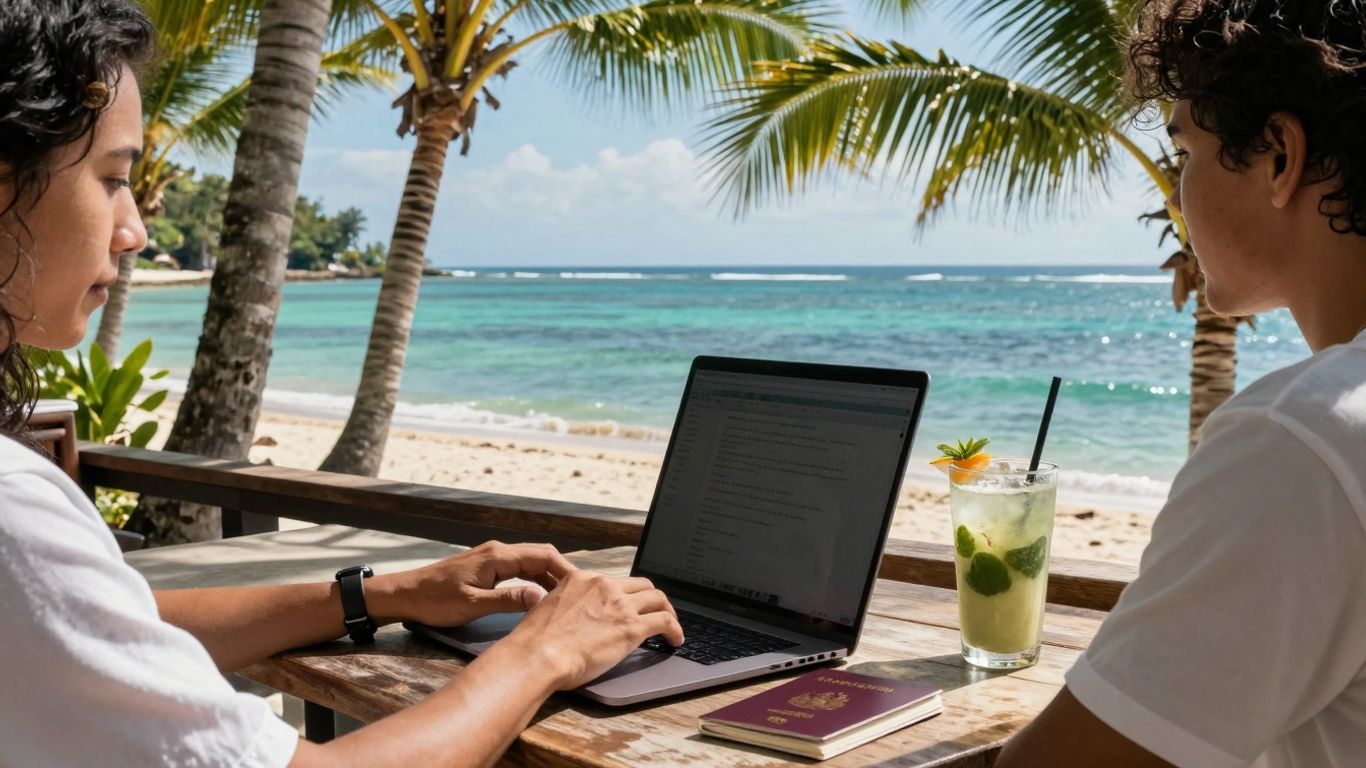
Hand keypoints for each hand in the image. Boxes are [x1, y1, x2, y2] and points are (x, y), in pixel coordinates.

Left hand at [374, 541, 574, 627]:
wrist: (406, 594)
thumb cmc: (435, 601)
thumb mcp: (472, 605)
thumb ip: (508, 600)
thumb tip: (541, 598)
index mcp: (498, 556)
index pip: (542, 555)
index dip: (565, 569)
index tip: (582, 586)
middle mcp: (498, 551)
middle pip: (539, 555)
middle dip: (561, 572)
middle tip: (579, 594)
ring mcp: (492, 557)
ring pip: (530, 562)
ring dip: (548, 576)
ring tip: (565, 598)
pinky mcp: (487, 567)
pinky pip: (518, 568)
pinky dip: (533, 579)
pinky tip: (540, 595)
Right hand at [500, 571, 685, 689]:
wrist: (538, 655)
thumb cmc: (535, 641)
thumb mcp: (546, 609)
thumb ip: (563, 606)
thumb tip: (570, 617)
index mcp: (582, 579)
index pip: (614, 581)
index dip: (626, 594)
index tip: (629, 605)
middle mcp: (604, 586)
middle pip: (641, 585)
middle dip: (651, 598)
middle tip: (655, 612)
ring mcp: (620, 605)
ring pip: (657, 598)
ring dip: (668, 611)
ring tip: (671, 626)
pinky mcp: (632, 627)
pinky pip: (664, 621)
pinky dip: (675, 629)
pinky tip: (676, 640)